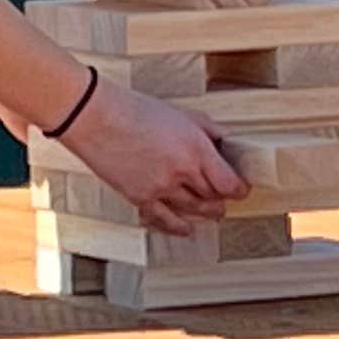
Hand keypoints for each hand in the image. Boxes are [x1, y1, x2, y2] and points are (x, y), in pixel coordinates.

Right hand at [61, 83, 249, 235]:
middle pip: (212, 197)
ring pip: (193, 210)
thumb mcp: (181, 113)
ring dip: (206, 213)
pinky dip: (178, 226)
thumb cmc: (135, 109)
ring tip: (214, 213)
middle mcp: (182, 172)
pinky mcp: (140, 198)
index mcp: (196, 148)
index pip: (228, 182)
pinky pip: (165, 219)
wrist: (96, 118)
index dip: (239, 189)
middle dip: (222, 199)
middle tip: (226, 199)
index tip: (241, 189)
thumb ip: (206, 130)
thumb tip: (223, 142)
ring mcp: (161, 188)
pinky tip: (186, 229)